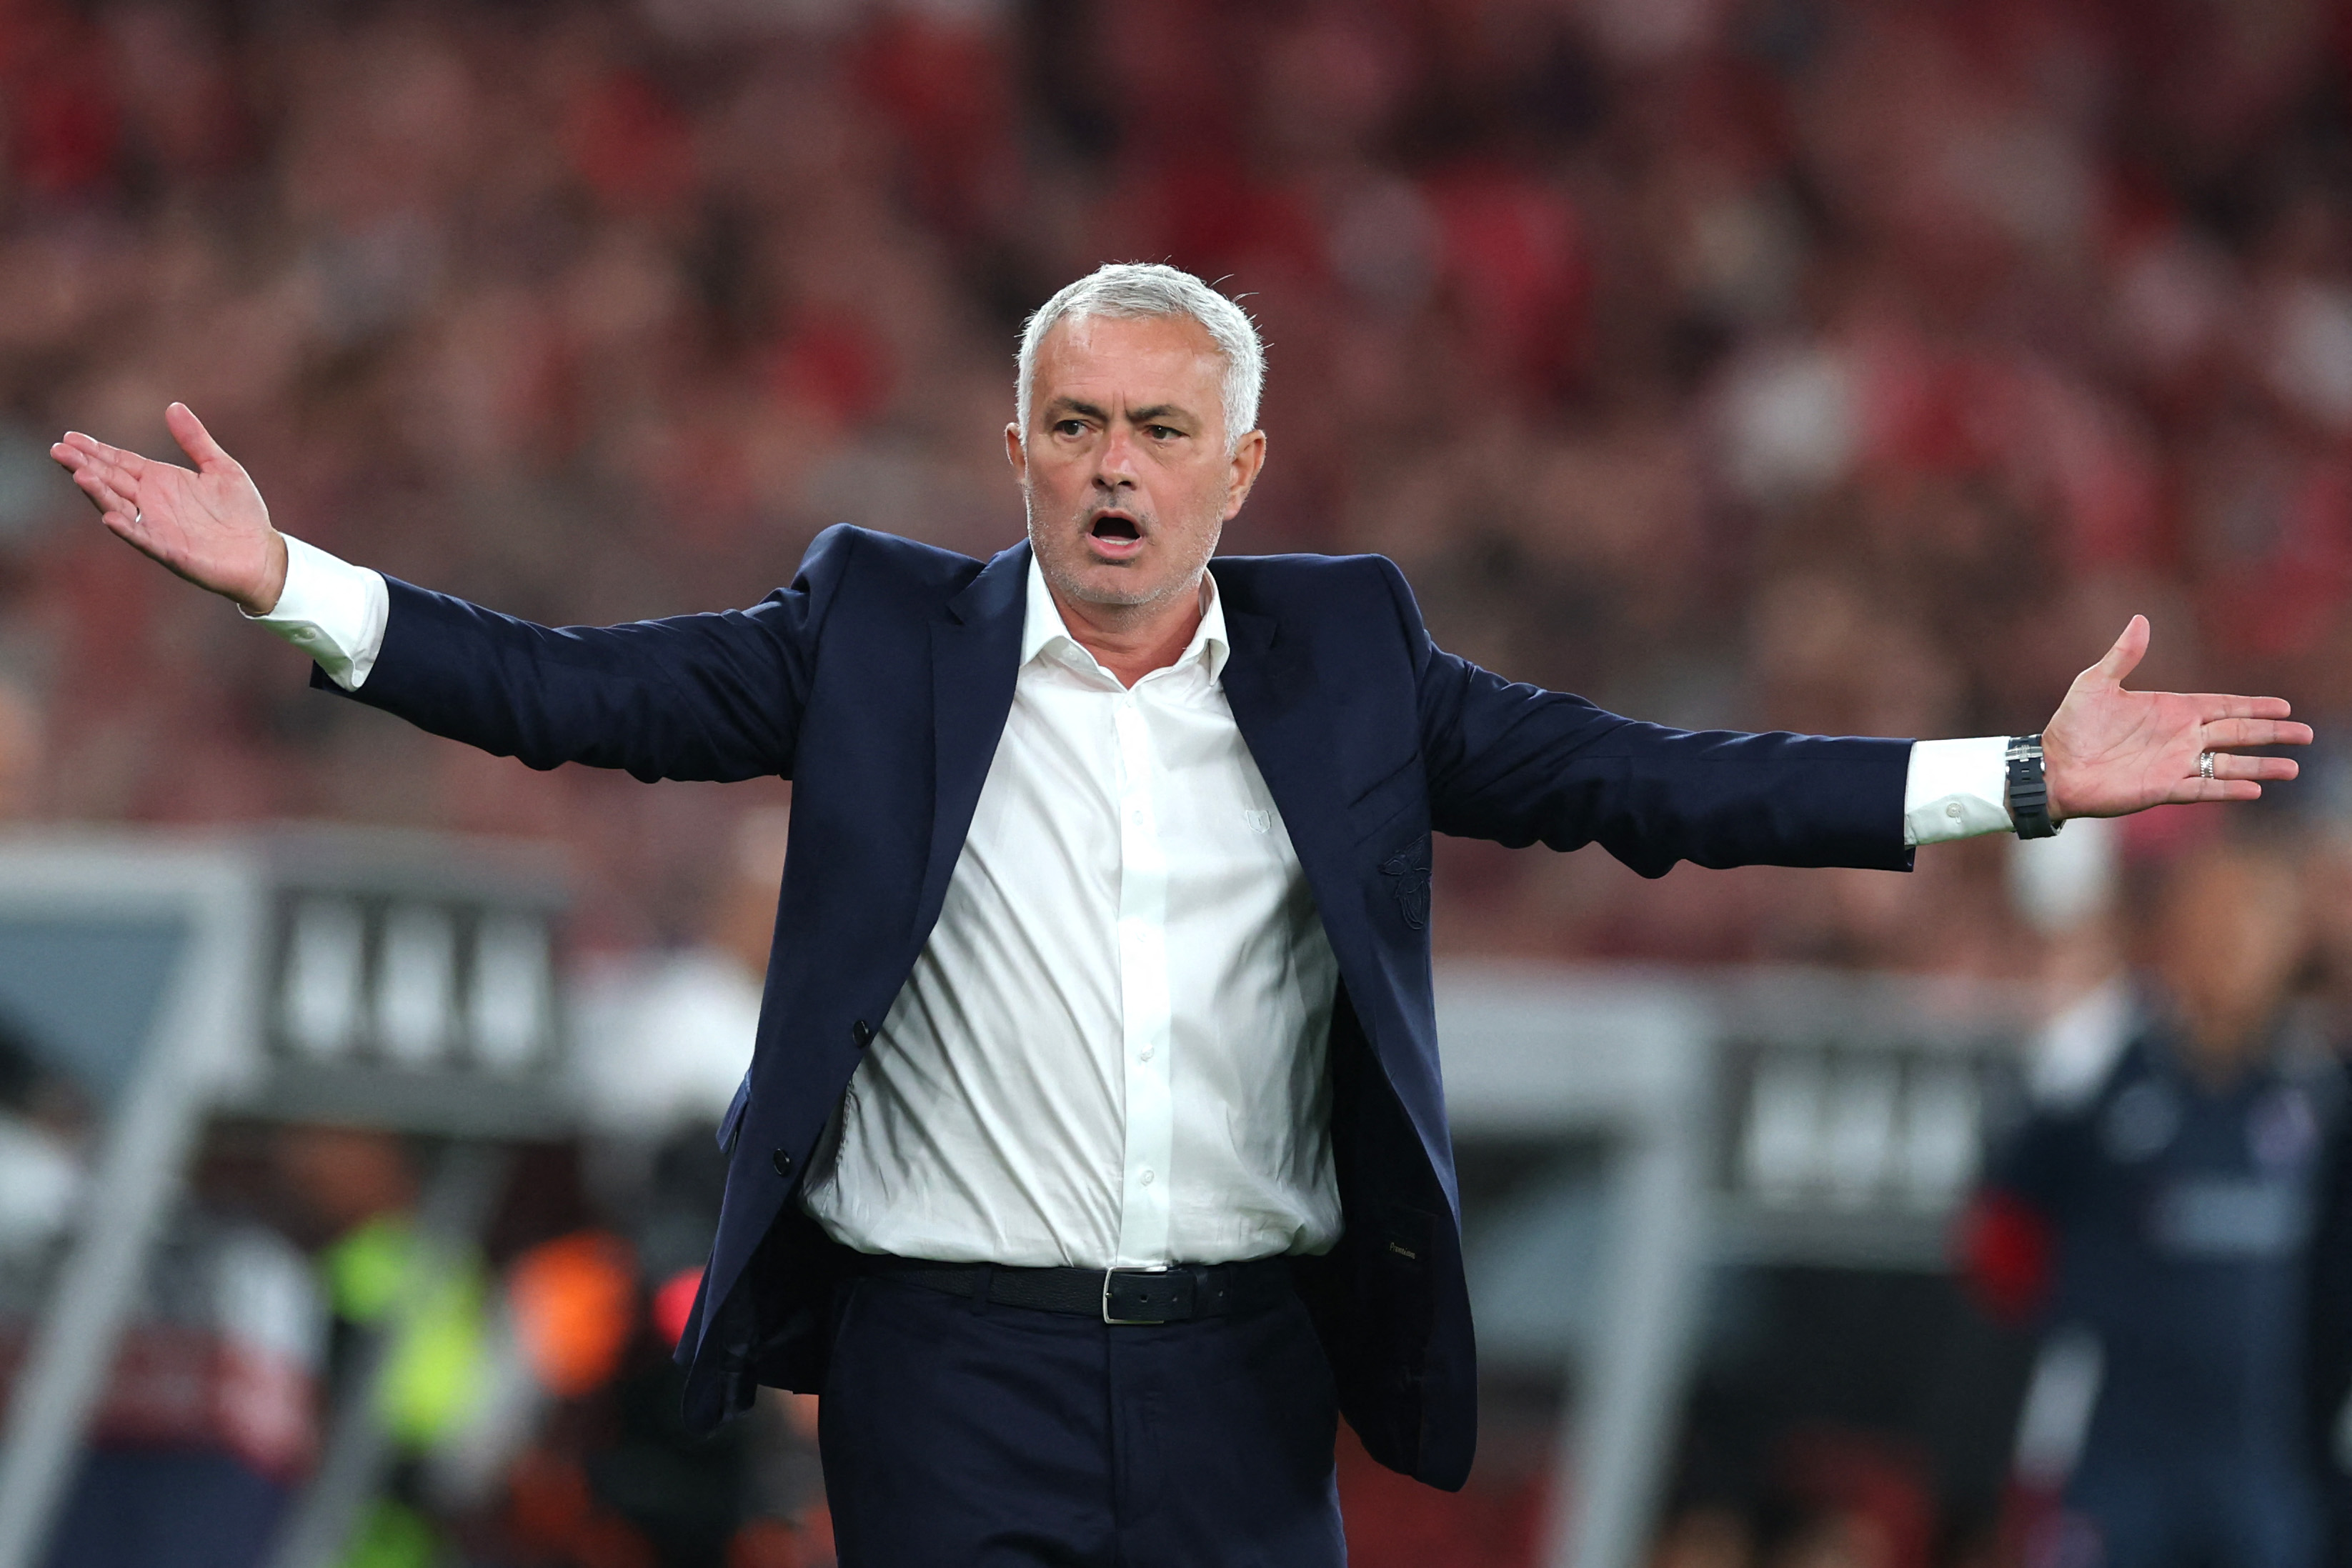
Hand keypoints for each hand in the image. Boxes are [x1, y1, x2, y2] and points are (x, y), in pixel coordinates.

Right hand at [50, 403, 287, 614]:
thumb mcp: (221, 467)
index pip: (120, 462)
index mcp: (160, 481)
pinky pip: (143, 539)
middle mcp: (152, 503)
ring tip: (79, 476)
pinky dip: (126, 530)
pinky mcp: (169, 551)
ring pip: (119, 507)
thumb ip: (196, 440)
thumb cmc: (241, 512)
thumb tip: (174, 406)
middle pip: (111, 481)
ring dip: (98, 493)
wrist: (262, 553)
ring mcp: (157, 527)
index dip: (96, 450)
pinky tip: (110, 518)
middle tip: (58, 450)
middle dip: (84, 466)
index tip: (69, 437)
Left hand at [2041, 616, 2311, 818]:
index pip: (2224, 706)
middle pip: (2237, 733)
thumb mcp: (2095, 683)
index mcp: (2172, 710)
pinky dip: (2228, 788)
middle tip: (2306, 734)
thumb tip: (2141, 619)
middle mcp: (2181, 737)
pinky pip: (2204, 789)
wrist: (2053, 766)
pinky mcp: (2164, 789)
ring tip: (2293, 768)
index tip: (2284, 707)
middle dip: (2272, 733)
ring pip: (2228, 764)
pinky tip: (2254, 790)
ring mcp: (2175, 764)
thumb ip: (2123, 655)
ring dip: (2260, 766)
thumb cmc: (2071, 725)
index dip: (2254, 706)